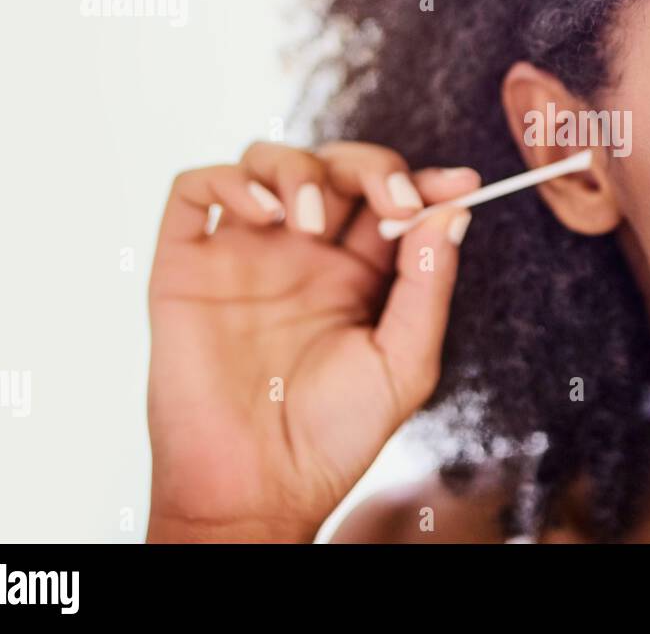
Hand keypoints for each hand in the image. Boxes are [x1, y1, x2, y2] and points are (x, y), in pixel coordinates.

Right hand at [145, 141, 477, 541]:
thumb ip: (426, 285)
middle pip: (336, 167)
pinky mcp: (187, 265)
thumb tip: (450, 212)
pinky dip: (229, 180)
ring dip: (300, 169)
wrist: (256, 488)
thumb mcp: (403, 362)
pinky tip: (263, 215)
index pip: (391, 202)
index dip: (426, 182)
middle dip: (371, 167)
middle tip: (393, 200)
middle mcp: (301, 254)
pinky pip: (196, 189)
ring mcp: (244, 254)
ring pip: (267, 161)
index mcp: (357, 274)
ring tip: (312, 223)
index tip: (462, 183)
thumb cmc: (333, 436)